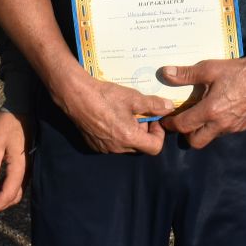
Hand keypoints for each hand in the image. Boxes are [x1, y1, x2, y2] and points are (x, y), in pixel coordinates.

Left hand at [0, 109, 28, 217]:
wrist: (21, 108)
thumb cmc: (7, 124)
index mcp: (19, 167)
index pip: (8, 194)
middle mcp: (26, 170)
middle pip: (12, 196)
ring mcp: (26, 167)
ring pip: (13, 189)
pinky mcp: (23, 162)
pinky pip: (14, 181)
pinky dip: (1, 188)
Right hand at [52, 71, 170, 154]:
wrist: (76, 96)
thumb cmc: (105, 96)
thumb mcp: (133, 97)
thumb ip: (153, 104)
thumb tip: (169, 107)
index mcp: (129, 138)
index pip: (155, 148)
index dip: (159, 134)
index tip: (154, 120)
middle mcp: (117, 148)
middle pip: (140, 146)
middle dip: (144, 131)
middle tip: (138, 113)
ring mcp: (104, 149)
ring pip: (125, 145)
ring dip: (129, 132)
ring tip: (123, 113)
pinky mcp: (94, 145)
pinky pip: (112, 144)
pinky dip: (115, 134)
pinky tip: (110, 117)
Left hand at [157, 49, 245, 147]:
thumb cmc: (237, 71)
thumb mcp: (209, 69)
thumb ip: (186, 74)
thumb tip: (165, 73)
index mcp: (210, 111)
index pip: (183, 126)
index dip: (171, 124)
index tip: (165, 119)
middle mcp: (221, 124)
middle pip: (196, 142)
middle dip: (186, 134)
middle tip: (182, 120)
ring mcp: (233, 127)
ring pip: (211, 137)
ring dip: (202, 130)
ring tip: (200, 114)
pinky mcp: (243, 126)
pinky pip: (224, 131)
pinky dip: (217, 126)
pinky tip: (219, 110)